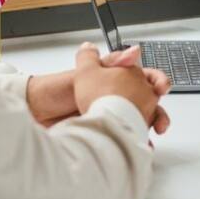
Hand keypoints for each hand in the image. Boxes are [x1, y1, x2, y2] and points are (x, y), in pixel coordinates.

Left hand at [26, 45, 171, 133]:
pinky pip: (126, 137)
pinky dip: (134, 142)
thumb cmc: (56, 92)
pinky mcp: (104, 132)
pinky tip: (138, 147)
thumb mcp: (84, 72)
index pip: (143, 78)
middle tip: (160, 120)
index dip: (156, 81)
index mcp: (112, 78)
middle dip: (157, 110)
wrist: (37, 115)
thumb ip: (112, 62)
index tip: (162, 88)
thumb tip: (135, 52)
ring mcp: (110, 114)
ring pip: (139, 121)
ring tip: (150, 135)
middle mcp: (114, 96)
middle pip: (146, 102)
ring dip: (148, 127)